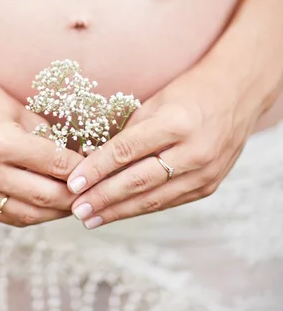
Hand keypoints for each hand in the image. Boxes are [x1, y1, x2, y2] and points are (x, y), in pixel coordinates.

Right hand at [0, 73, 82, 226]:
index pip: (54, 165)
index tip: (98, 169)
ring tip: (76, 202)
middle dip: (76, 196)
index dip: (81, 169)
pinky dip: (35, 215)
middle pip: (45, 196)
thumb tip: (82, 160)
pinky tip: (50, 207)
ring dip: (58, 212)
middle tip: (94, 192)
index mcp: (0, 142)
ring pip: (30, 214)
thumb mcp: (22, 111)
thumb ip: (51, 139)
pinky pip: (11, 217)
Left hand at [66, 61, 263, 227]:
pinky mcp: (209, 186)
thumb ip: (127, 133)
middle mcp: (193, 151)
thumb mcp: (155, 103)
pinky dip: (141, 207)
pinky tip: (119, 212)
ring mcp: (205, 173)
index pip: (126, 151)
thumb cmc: (190, 93)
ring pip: (153, 199)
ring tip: (91, 218)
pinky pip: (168, 201)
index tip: (73, 183)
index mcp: (176, 123)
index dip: (96, 169)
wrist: (237, 95)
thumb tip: (90, 159)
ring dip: (118, 211)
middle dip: (103, 198)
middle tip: (76, 209)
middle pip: (138, 181)